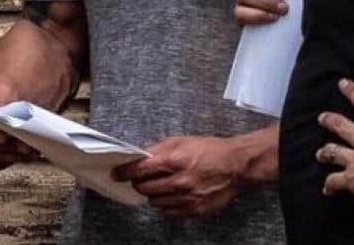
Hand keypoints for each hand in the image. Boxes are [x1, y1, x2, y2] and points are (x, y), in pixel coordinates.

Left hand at [112, 129, 276, 218]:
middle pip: (144, 188)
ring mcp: (187, 198)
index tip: (117, 173)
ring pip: (155, 202)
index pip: (139, 170)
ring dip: (153, 194)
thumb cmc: (209, 150)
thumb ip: (158, 149)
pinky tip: (172, 195)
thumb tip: (139, 157)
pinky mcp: (195, 210)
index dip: (124, 172)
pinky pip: (170, 212)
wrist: (236, 165)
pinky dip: (166, 204)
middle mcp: (180, 181)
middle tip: (141, 178)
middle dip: (139, 183)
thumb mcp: (181, 141)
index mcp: (174, 160)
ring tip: (160, 185)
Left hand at [317, 78, 353, 215]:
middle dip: (331, 120)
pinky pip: (335, 182)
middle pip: (344, 126)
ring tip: (318, 153)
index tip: (342, 83)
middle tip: (322, 116)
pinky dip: (329, 185)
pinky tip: (326, 189)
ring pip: (334, 151)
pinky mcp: (352, 178)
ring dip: (325, 151)